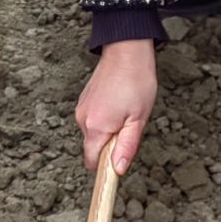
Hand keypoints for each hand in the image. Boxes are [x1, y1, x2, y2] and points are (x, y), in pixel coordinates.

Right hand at [77, 40, 154, 172]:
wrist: (126, 51)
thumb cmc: (136, 82)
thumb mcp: (138, 119)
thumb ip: (126, 147)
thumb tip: (118, 170)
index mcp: (96, 127)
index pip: (92, 162)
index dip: (106, 166)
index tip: (119, 163)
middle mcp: (83, 120)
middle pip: (94, 148)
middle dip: (111, 145)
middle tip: (129, 127)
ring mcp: (81, 110)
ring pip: (94, 134)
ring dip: (108, 131)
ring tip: (125, 112)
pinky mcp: (83, 102)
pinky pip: (92, 121)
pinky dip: (104, 119)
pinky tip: (118, 104)